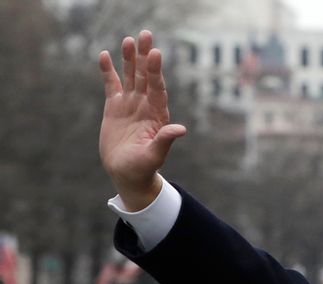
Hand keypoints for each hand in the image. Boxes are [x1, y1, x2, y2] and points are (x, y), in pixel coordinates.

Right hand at [98, 30, 186, 208]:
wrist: (127, 174)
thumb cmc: (143, 168)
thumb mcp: (154, 156)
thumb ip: (165, 141)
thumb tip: (181, 129)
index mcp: (157, 116)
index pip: (157, 89)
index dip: (155, 71)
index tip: (155, 53)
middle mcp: (145, 106)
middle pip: (145, 77)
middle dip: (145, 57)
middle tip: (146, 35)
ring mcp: (130, 105)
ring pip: (130, 77)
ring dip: (129, 59)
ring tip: (128, 40)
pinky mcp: (115, 107)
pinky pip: (111, 85)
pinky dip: (108, 71)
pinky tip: (105, 56)